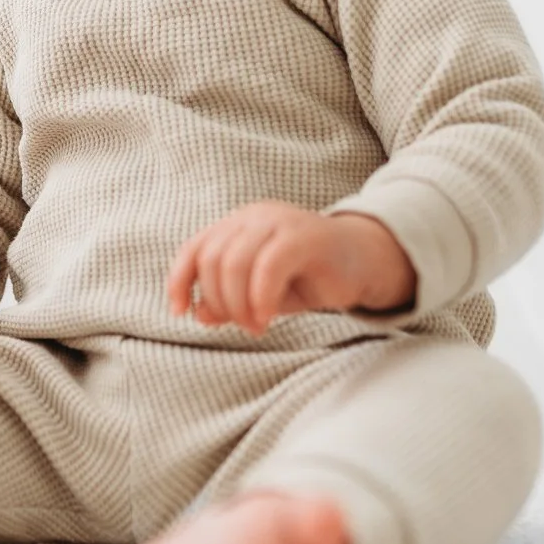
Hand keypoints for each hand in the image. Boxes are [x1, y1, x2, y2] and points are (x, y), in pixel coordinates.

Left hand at [163, 201, 416, 335]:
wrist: (363, 264)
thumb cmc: (308, 278)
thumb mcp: (259, 294)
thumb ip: (228, 301)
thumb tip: (197, 313)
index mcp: (237, 225)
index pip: (194, 248)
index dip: (179, 280)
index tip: (181, 313)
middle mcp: (253, 217)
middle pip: (212, 259)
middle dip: (218, 301)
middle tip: (242, 326)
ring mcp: (279, 222)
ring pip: (233, 263)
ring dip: (237, 304)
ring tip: (256, 326)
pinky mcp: (304, 236)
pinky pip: (267, 267)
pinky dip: (259, 298)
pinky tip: (266, 318)